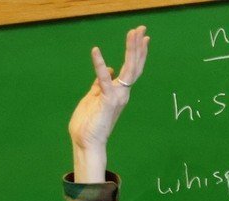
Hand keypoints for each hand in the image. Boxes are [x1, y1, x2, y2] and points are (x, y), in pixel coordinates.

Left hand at [69, 25, 149, 181]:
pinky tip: (95, 51)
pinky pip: (103, 80)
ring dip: (131, 50)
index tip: (142, 37)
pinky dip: (99, 65)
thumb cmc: (88, 124)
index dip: (137, 53)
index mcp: (118, 93)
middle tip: (142, 28)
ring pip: (128, 70)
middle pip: (134, 66)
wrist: (86, 144)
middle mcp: (122, 94)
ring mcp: (117, 97)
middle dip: (138, 47)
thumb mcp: (93, 98)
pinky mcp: (107, 101)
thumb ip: (99, 84)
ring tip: (134, 34)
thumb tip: (108, 69)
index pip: (131, 69)